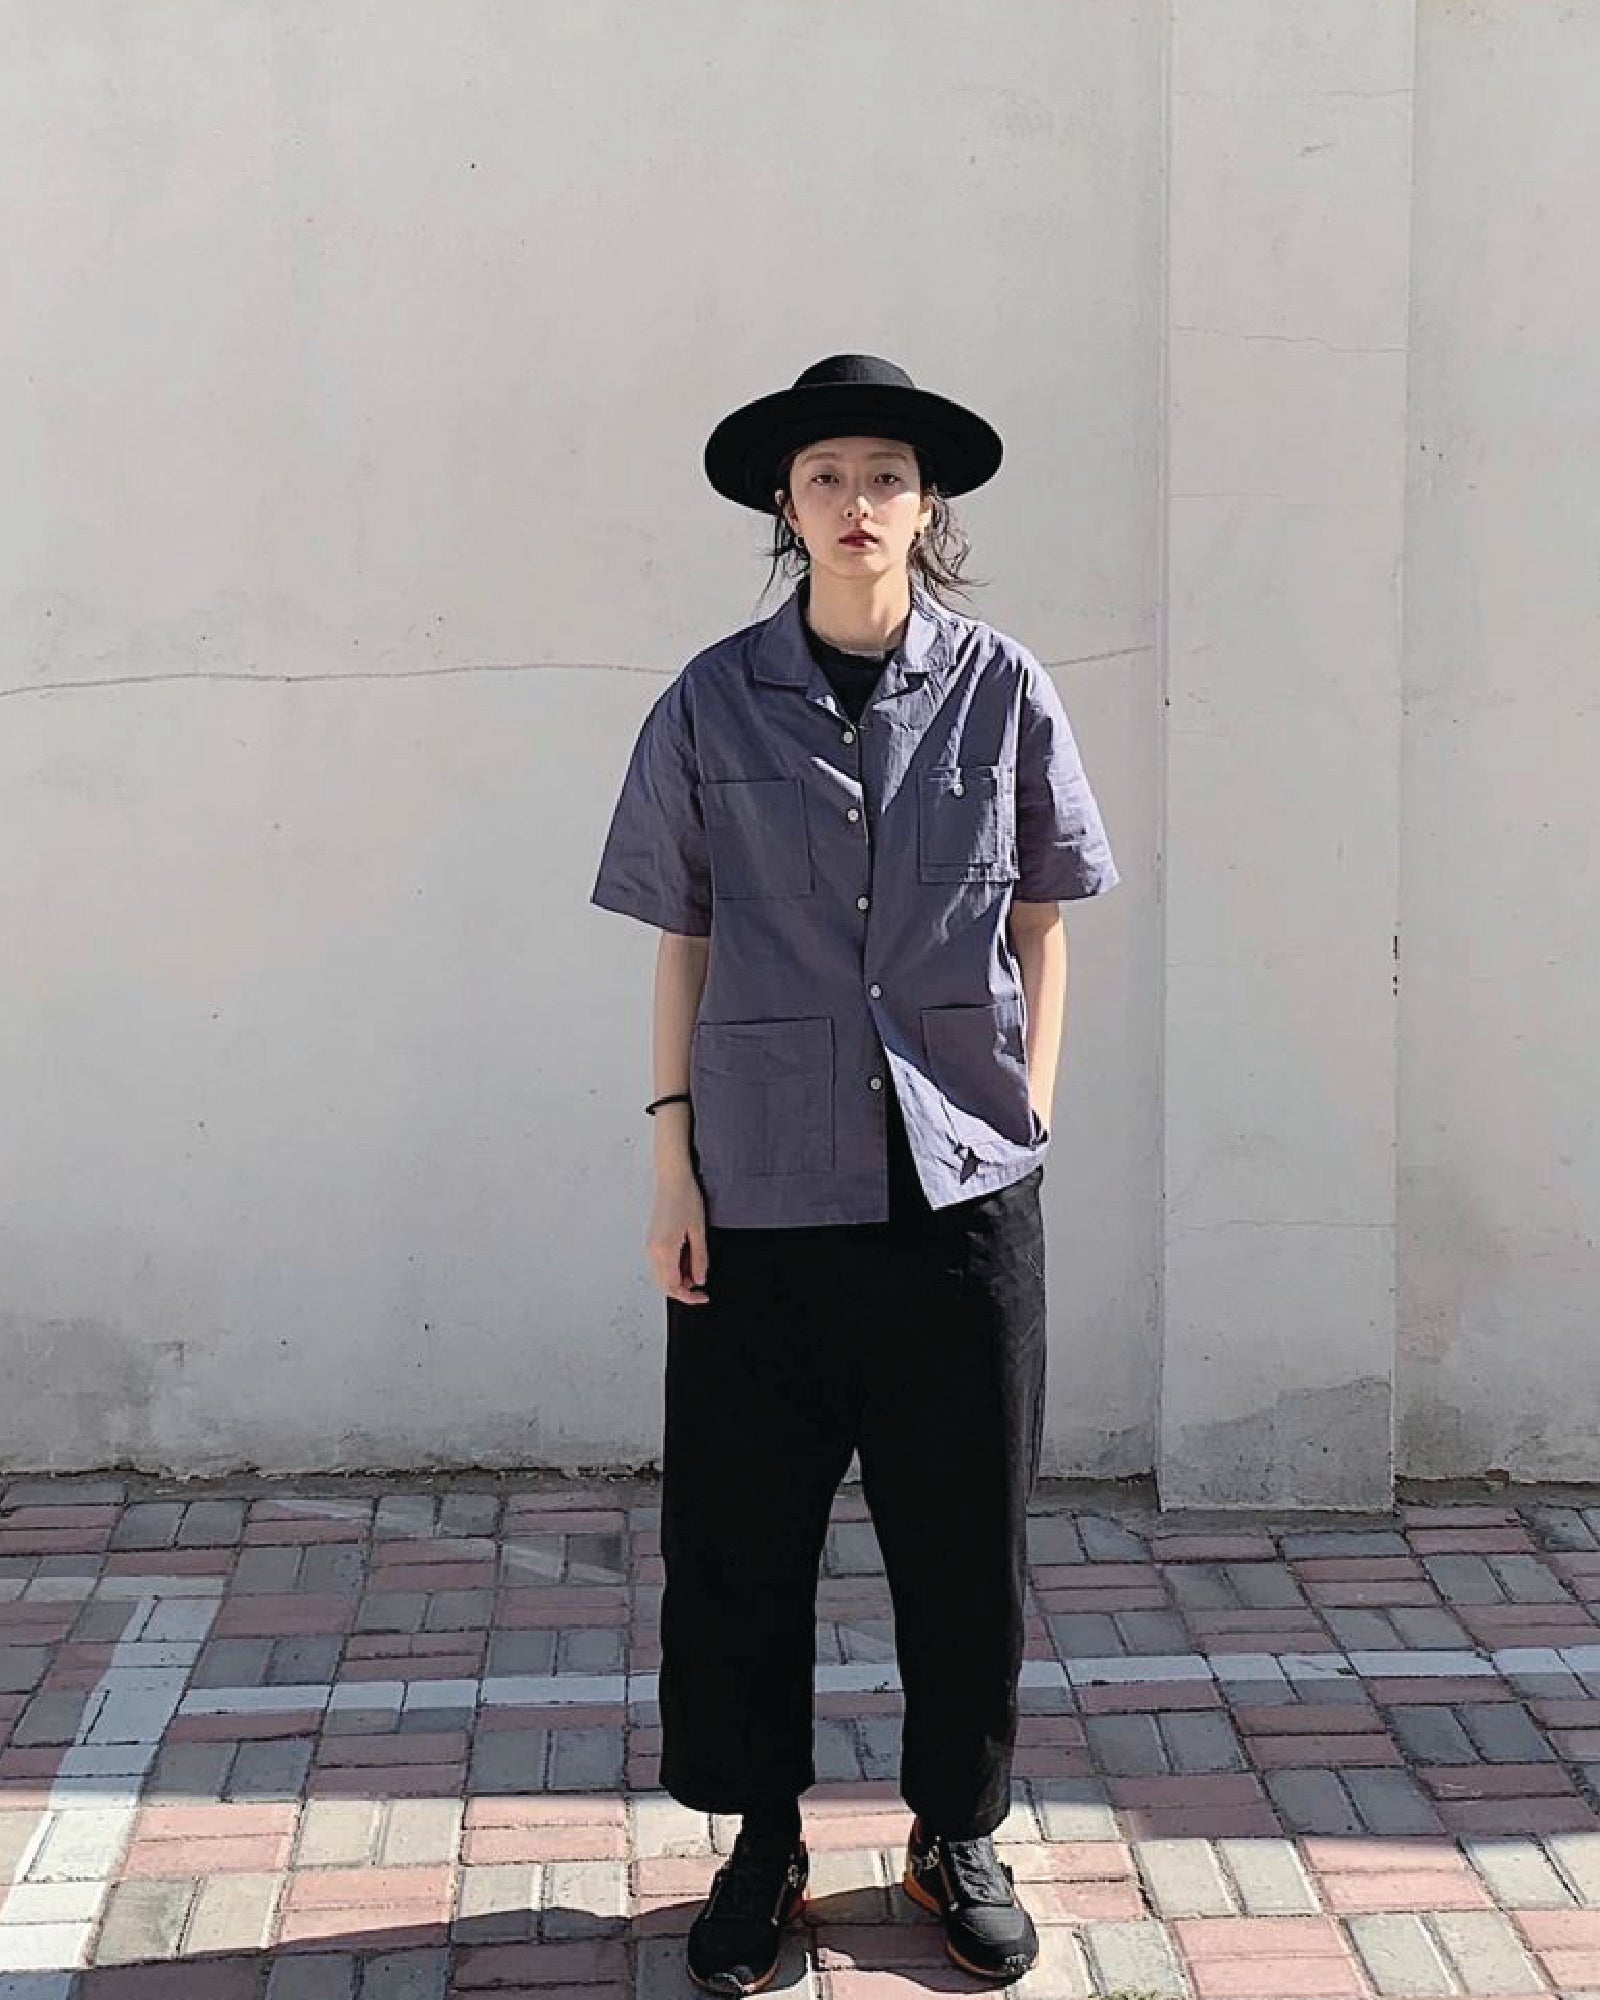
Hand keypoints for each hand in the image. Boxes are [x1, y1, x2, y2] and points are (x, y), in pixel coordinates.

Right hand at [647, 1171, 710, 1304]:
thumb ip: (699, 1259)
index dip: (689, 1296)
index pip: (673, 1286)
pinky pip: (660, 1264)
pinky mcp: (652, 1240)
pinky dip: (674, 1267)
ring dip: (678, 1277)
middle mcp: (653, 1250)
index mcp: (664, 1250)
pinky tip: (687, 1256)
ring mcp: (650, 1245)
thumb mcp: (699, 1232)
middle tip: (701, 1283)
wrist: (672, 1180)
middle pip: (664, 1284)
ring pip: (661, 1275)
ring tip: (696, 1263)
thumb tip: (699, 1279)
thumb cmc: (686, 1198)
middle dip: (683, 1289)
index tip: (702, 1296)